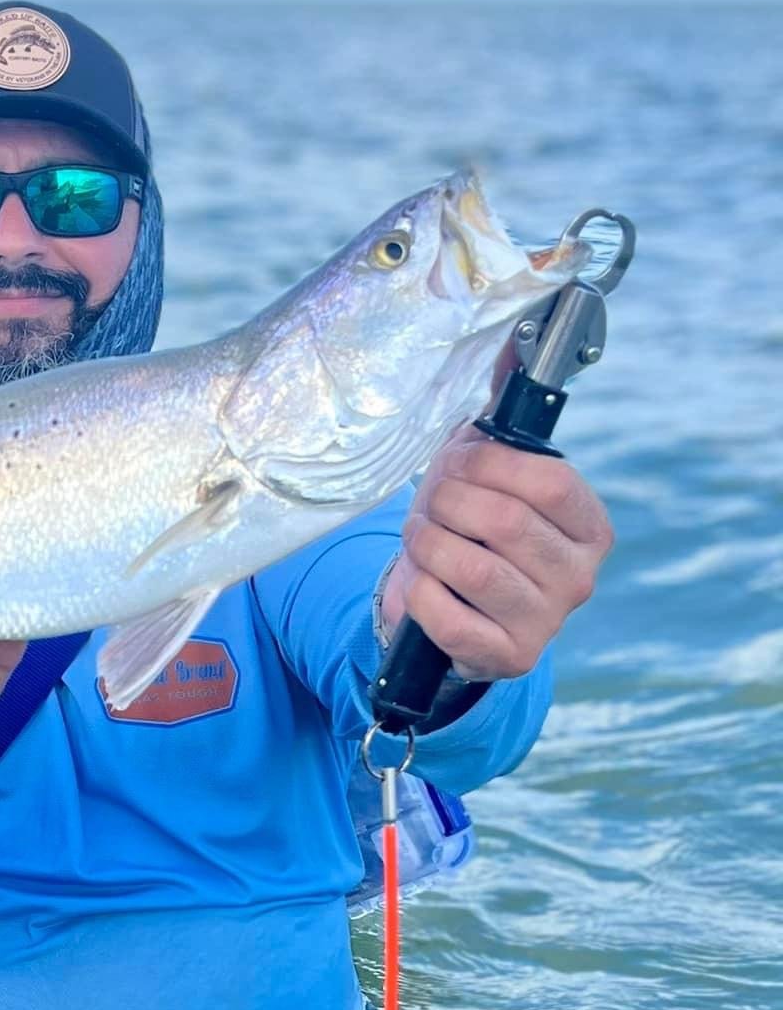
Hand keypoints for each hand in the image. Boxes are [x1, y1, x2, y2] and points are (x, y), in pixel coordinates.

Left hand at [380, 423, 613, 683]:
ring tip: (420, 536)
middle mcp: (578, 576)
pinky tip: (420, 580)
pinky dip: (420, 591)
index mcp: (589, 526)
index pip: (549, 482)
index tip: (458, 461)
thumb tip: (512, 352)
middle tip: (430, 503)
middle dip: (448, 502)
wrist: (460, 613)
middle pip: (505, 522)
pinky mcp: (507, 656)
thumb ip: (502, 423)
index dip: (490, 464)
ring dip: (429, 543)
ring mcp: (546, 621)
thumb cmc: (476, 534)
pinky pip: (449, 617)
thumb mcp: (490, 479)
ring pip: (474, 568)